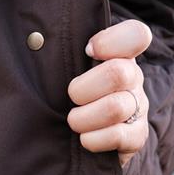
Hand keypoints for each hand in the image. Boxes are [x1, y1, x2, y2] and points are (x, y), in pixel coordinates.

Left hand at [67, 18, 151, 167]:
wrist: (82, 138)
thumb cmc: (70, 92)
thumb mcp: (68, 67)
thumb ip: (60, 48)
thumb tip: (35, 39)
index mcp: (120, 54)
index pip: (136, 35)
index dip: (111, 41)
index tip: (87, 51)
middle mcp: (134, 78)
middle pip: (118, 73)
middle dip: (82, 89)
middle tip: (71, 97)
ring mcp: (138, 107)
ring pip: (115, 108)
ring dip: (83, 118)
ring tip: (73, 121)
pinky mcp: (137, 136)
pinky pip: (118, 136)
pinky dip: (93, 139)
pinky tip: (84, 138)